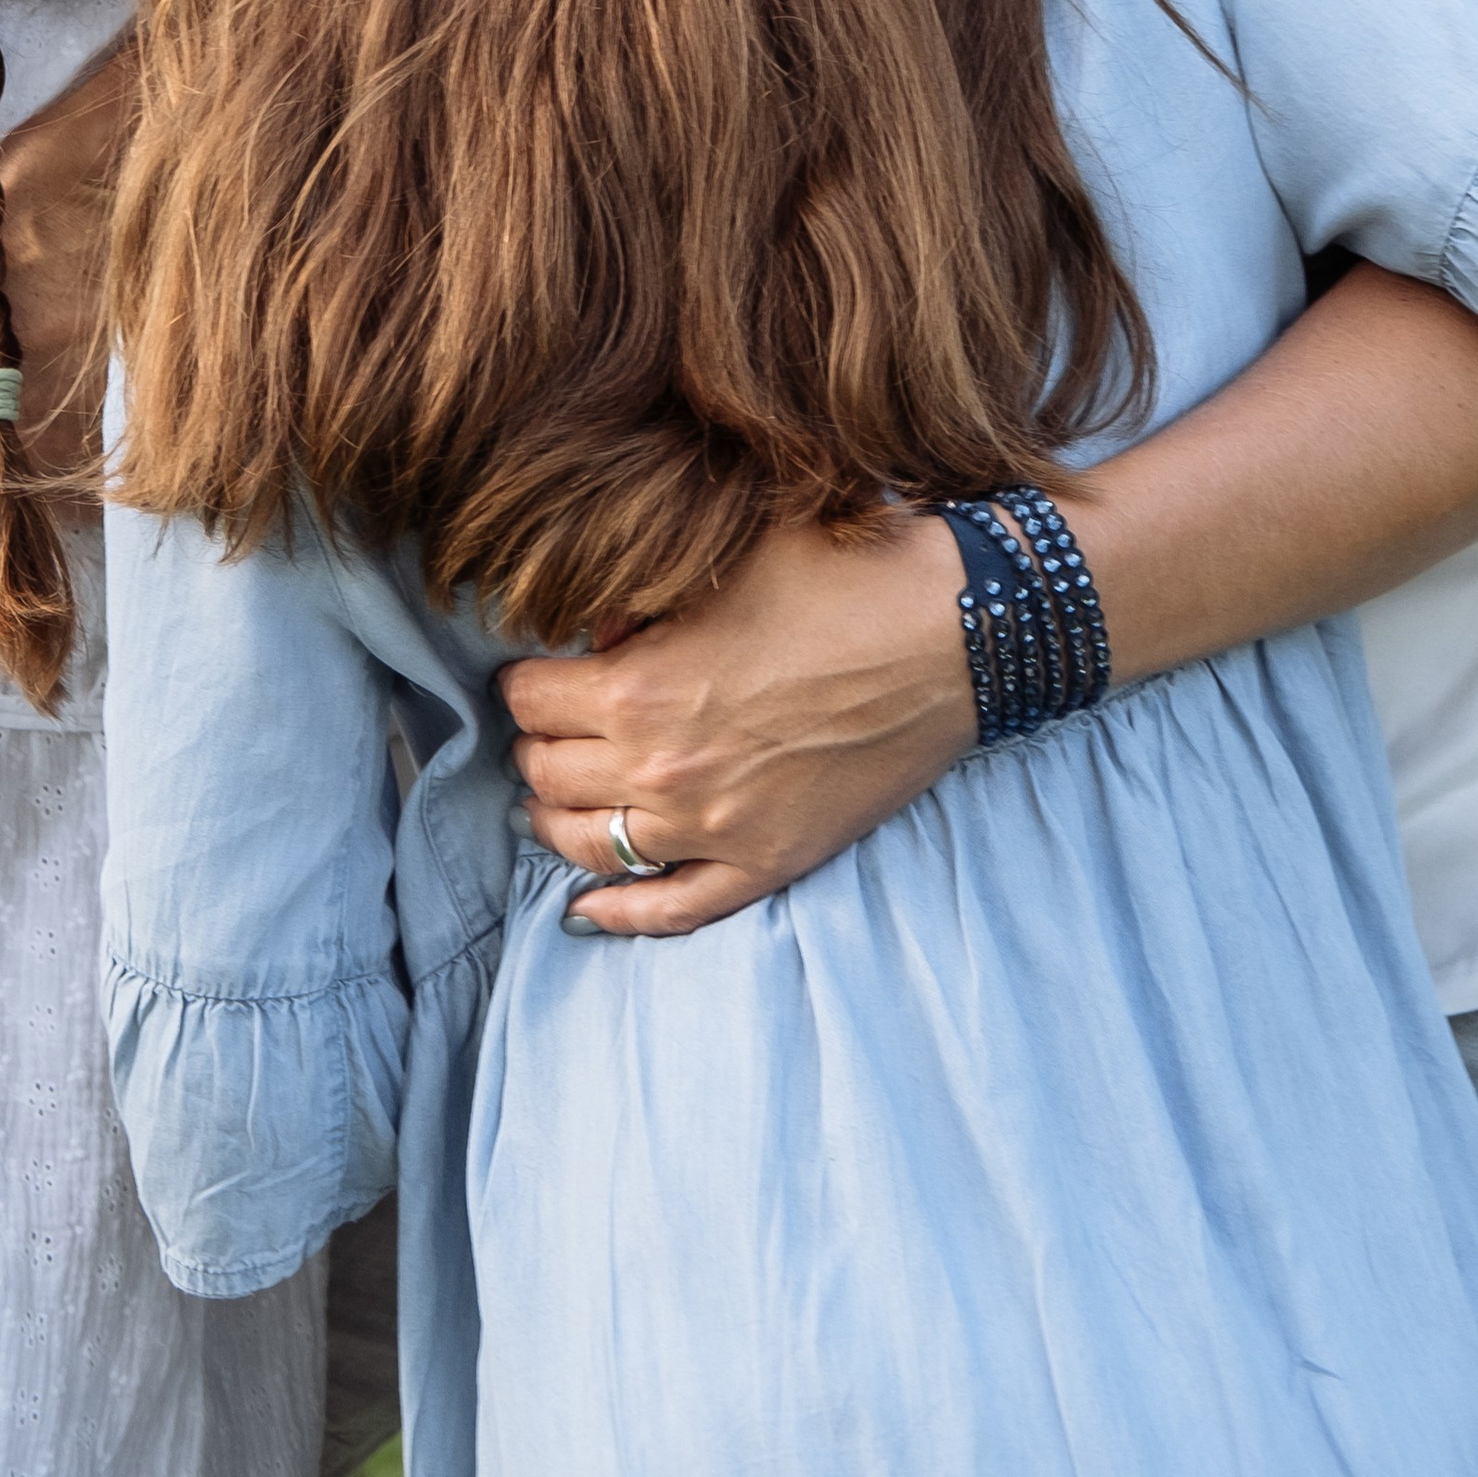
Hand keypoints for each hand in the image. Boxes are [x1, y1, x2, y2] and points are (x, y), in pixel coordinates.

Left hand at [500, 516, 975, 937]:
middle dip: (537, 746)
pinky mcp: (767, 864)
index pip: (530, 700)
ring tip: (553, 799)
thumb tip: (597, 634)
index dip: (525, 682)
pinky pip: (671, 911)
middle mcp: (663, 768)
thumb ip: (641, 601)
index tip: (534, 674)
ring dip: (557, 821)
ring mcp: (715, 828)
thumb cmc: (841, 577)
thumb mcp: (721, 561)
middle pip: (548, 773)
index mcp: (640, 686)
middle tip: (548, 729)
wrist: (952, 634)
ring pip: (589, 846)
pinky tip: (585, 912)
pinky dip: (619, 915)